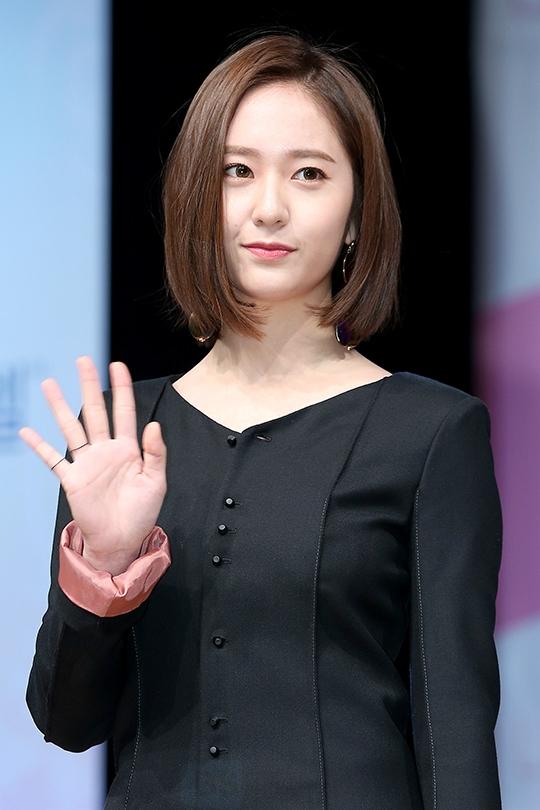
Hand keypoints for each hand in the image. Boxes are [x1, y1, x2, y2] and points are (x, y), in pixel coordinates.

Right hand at [18, 356, 167, 569]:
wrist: (123, 541)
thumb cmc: (142, 512)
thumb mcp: (156, 481)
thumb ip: (156, 453)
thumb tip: (154, 424)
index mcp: (128, 449)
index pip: (125, 412)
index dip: (122, 388)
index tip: (117, 366)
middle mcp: (105, 450)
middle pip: (96, 411)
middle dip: (89, 386)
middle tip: (83, 361)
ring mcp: (87, 463)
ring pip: (71, 428)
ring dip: (60, 407)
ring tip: (49, 384)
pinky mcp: (72, 480)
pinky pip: (53, 460)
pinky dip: (39, 446)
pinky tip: (27, 431)